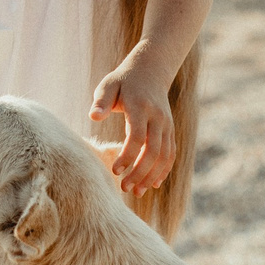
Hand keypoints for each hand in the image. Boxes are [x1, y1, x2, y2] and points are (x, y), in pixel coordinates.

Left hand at [89, 58, 174, 197]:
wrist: (150, 72)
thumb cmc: (122, 81)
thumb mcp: (108, 85)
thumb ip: (101, 101)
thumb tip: (93, 116)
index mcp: (140, 107)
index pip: (137, 136)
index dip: (127, 156)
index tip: (114, 170)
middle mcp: (158, 117)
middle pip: (153, 150)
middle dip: (139, 172)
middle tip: (124, 188)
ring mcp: (167, 125)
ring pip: (164, 155)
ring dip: (152, 176)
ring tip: (137, 192)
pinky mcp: (170, 130)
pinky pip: (171, 154)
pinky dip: (164, 170)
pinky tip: (154, 184)